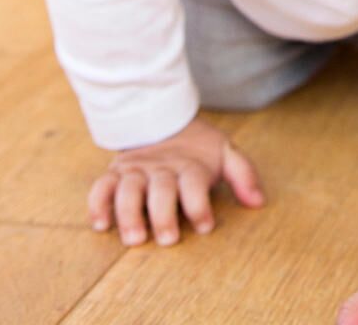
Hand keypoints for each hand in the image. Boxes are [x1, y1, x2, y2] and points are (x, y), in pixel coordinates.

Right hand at [88, 115, 263, 246]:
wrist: (163, 118)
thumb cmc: (197, 149)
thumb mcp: (224, 152)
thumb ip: (242, 174)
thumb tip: (258, 202)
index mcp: (189, 166)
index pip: (194, 184)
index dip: (200, 205)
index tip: (206, 225)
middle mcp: (161, 169)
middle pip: (160, 190)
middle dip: (164, 214)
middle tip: (169, 239)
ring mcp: (136, 171)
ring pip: (128, 190)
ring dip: (129, 214)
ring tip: (134, 238)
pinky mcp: (116, 173)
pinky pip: (101, 187)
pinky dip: (98, 204)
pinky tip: (101, 224)